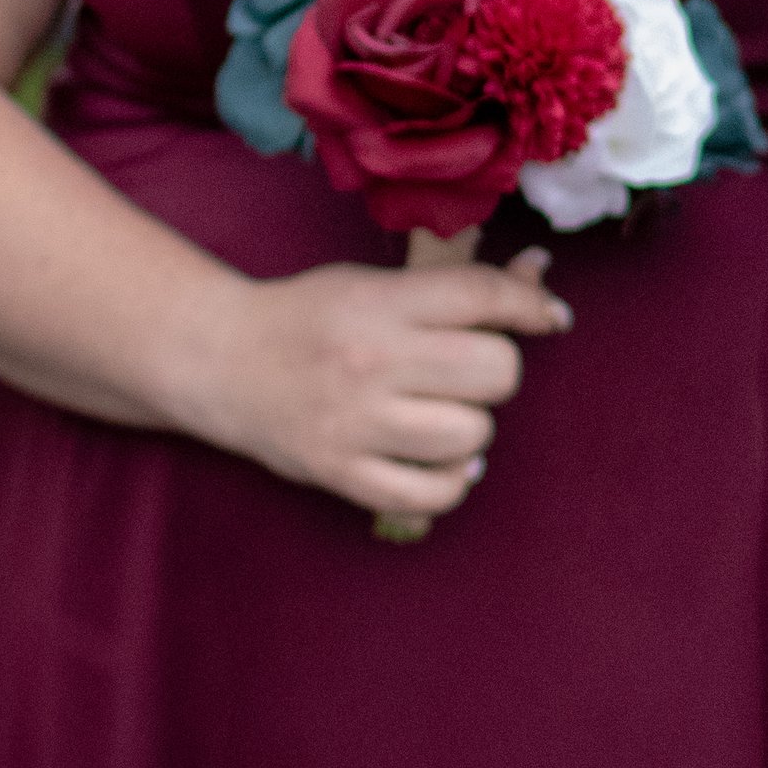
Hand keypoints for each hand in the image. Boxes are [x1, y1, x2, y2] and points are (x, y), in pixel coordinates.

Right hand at [175, 244, 571, 522]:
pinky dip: (450, 481)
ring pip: (473, 435)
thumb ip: (457, 286)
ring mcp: (354, 423)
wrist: (219, 360)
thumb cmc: (310, 316)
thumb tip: (540, 272)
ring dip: (471, 426)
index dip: (532, 305)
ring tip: (441, 412)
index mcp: (380, 303)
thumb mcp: (374, 284)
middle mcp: (370, 362)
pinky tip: (439, 459)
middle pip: (495, 371)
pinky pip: (433, 495)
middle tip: (466, 369)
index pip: (484, 297)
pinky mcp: (339, 473)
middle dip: (497, 369)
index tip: (549, 318)